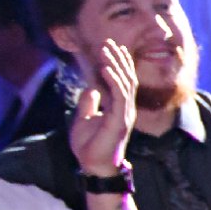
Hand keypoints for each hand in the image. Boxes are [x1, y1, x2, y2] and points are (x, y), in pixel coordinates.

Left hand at [68, 38, 137, 177]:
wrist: (93, 167)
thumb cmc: (89, 146)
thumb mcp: (84, 118)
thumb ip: (88, 103)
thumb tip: (89, 88)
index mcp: (118, 109)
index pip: (122, 81)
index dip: (116, 63)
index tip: (108, 47)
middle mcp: (125, 110)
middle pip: (126, 79)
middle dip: (118, 59)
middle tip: (108, 42)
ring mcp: (125, 115)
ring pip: (125, 85)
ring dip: (116, 66)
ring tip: (106, 51)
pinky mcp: (120, 121)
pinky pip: (120, 97)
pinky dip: (114, 81)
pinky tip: (106, 69)